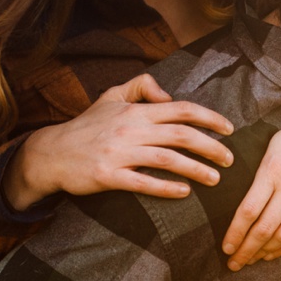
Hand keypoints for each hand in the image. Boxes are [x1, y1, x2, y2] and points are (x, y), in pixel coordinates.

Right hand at [1, 73, 234, 211]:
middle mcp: (130, 130)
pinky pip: (143, 183)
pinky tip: (184, 192)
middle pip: (182, 135)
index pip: (181, 109)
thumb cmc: (84, 127)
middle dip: (212, 147)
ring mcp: (119, 153)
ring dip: (196, 169)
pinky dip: (166, 188)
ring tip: (215, 179)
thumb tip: (169, 95)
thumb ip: (141, 88)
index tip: (229, 129)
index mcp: (135, 111)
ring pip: (168, 159)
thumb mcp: (110, 97)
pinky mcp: (107, 176)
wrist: (51, 153)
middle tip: (230, 159)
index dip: (210, 118)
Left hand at [221, 91, 280, 269]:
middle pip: (264, 229)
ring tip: (250, 260)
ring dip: (265, 252)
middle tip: (233, 264)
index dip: (235, 233)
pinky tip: (272, 253)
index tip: (225, 248)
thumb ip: (256, 176)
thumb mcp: (271, 147)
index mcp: (273, 171)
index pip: (248, 211)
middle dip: (245, 250)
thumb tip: (235, 205)